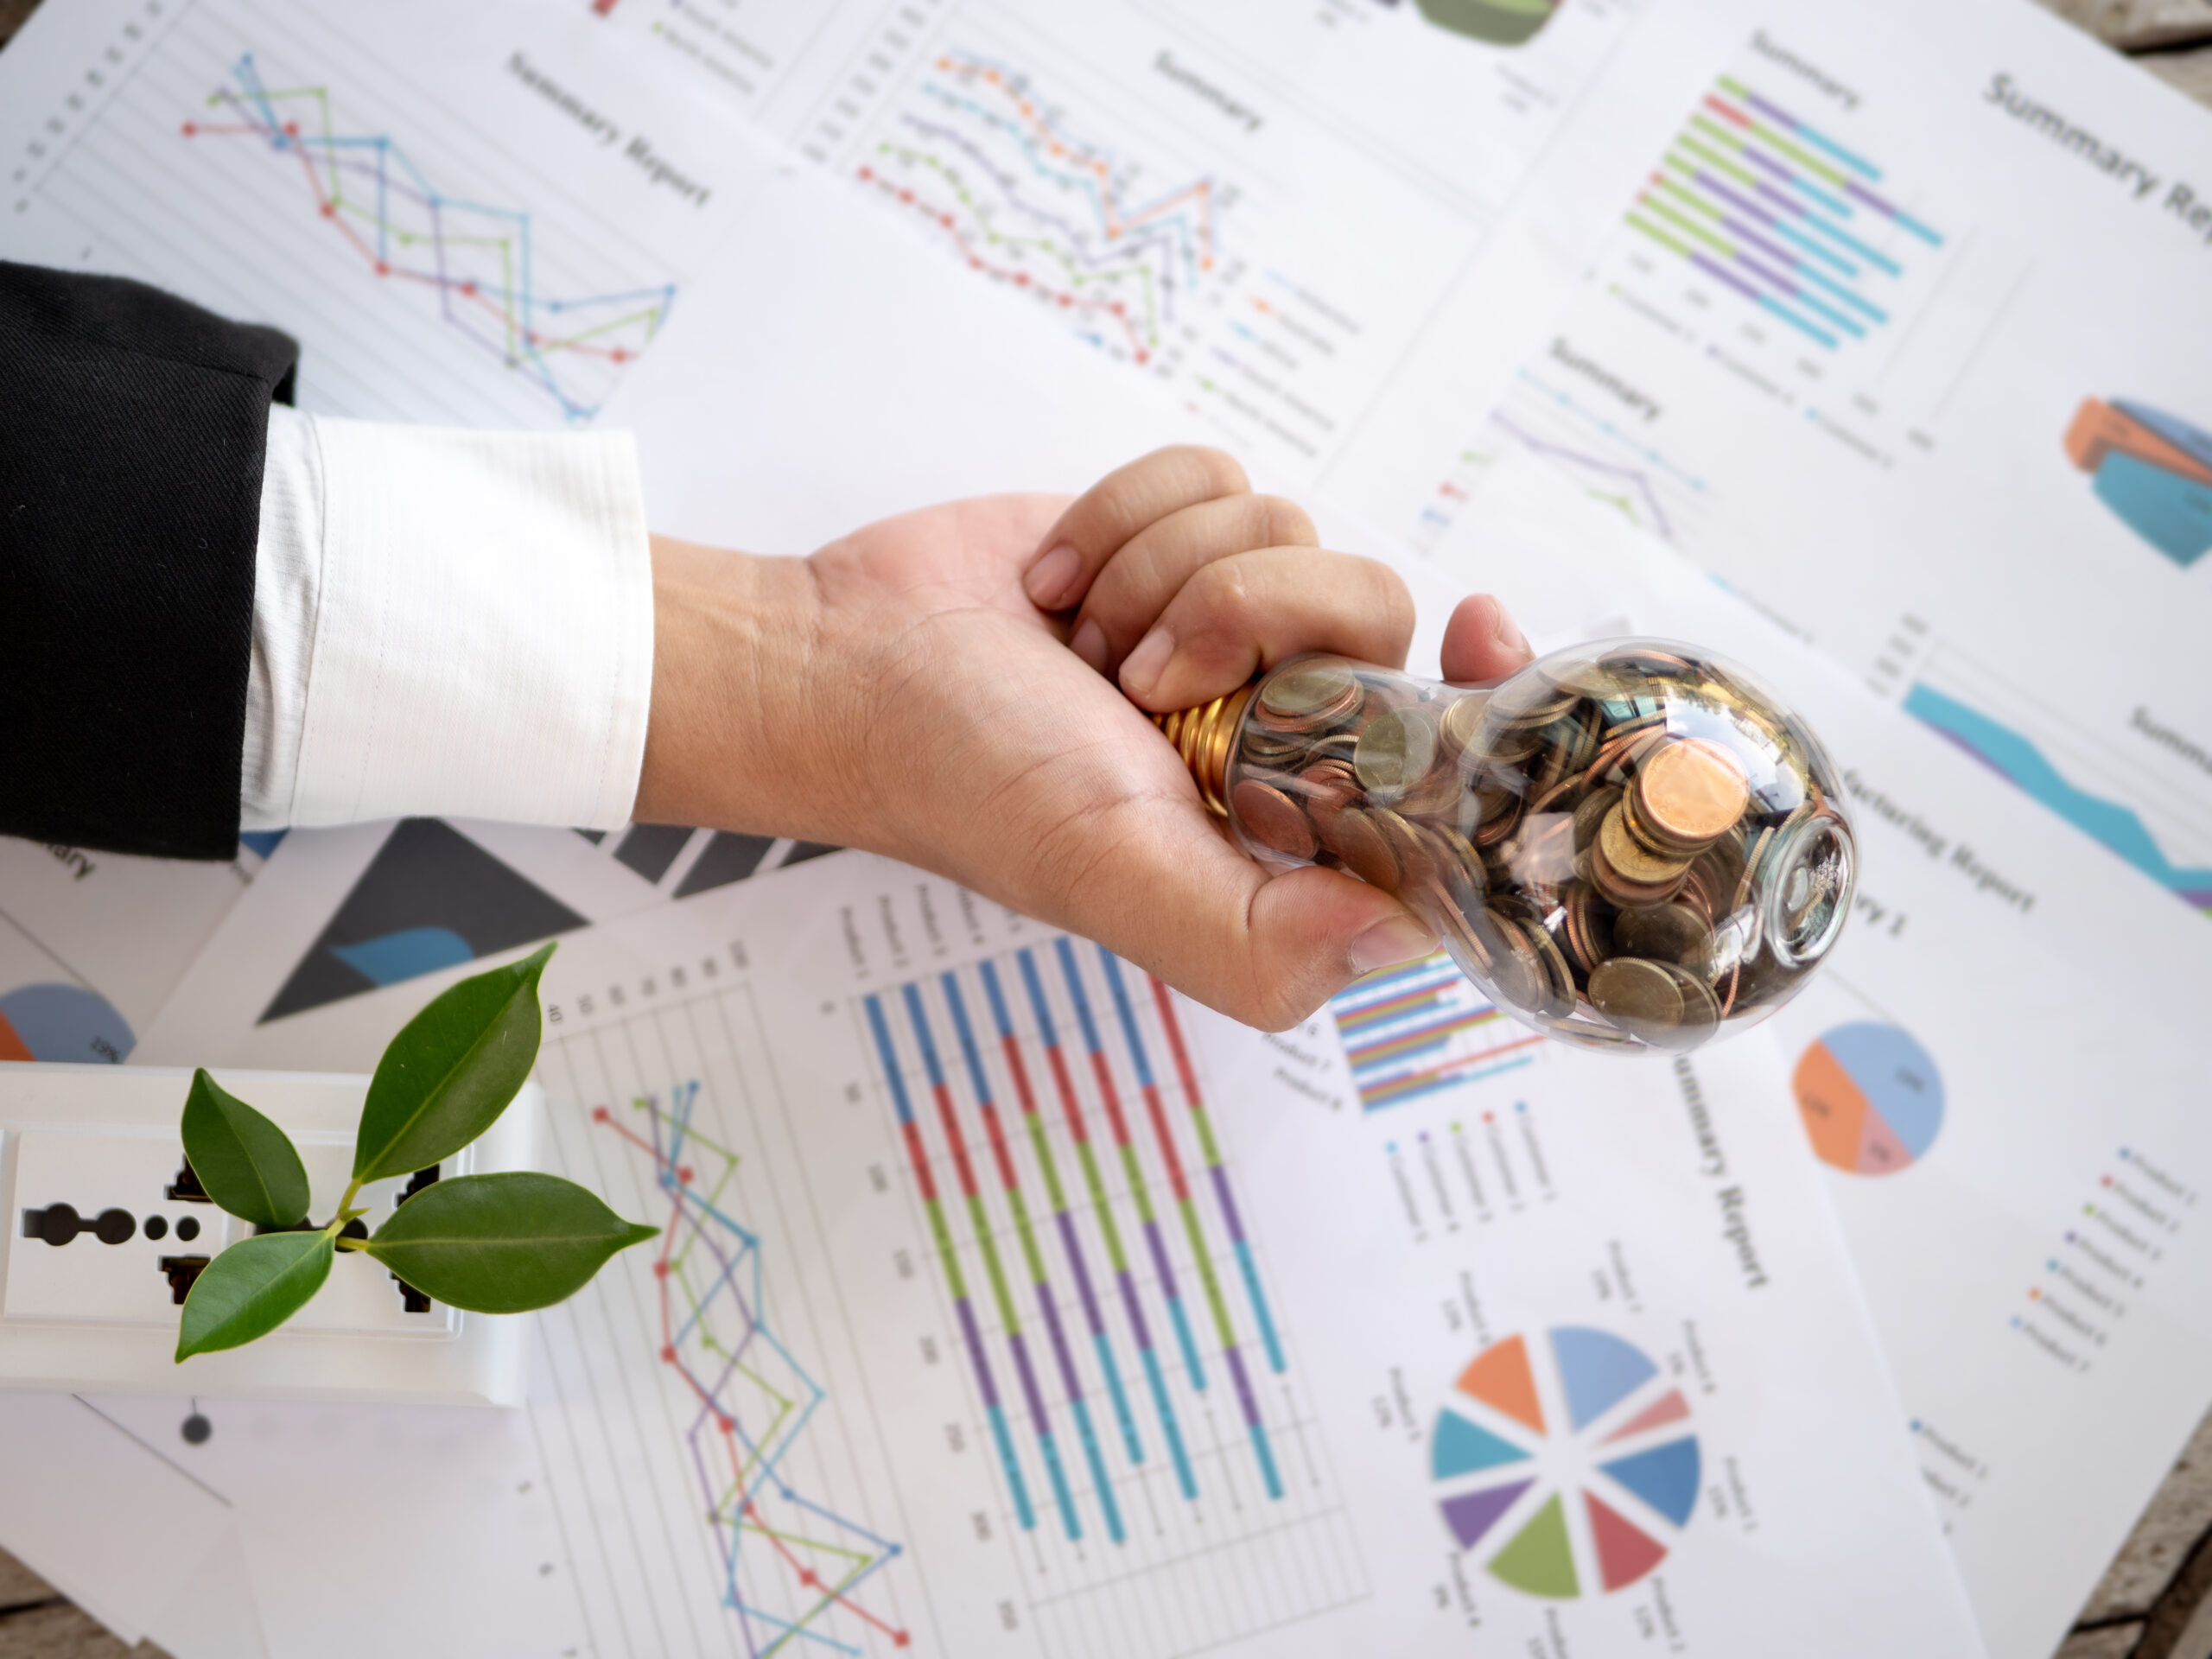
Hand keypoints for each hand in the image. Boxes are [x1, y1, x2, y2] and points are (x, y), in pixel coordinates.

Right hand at [635, 447, 1533, 1028]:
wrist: (842, 660)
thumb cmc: (966, 779)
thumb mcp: (1114, 877)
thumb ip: (1257, 940)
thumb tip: (1401, 932)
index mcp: (1286, 830)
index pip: (1449, 771)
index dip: (1486, 702)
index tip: (1481, 632)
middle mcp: (1273, 730)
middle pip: (1375, 612)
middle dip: (1248, 618)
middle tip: (1144, 679)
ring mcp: (1226, 629)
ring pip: (1292, 528)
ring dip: (1168, 571)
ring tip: (1082, 642)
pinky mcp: (1172, 542)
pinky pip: (1217, 475)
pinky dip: (1126, 515)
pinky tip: (1058, 589)